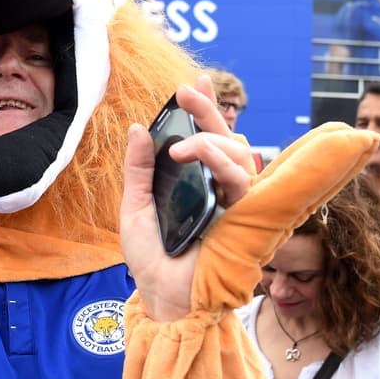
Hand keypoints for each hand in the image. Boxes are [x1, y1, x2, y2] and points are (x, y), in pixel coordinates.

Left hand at [120, 77, 257, 320]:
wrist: (158, 294)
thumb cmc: (151, 257)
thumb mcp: (135, 205)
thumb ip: (139, 168)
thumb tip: (139, 127)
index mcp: (197, 185)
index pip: (208, 141)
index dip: (205, 111)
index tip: (194, 83)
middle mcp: (219, 191)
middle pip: (228, 143)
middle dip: (209, 114)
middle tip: (185, 94)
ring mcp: (233, 204)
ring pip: (240, 158)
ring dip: (211, 139)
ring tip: (181, 144)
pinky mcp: (243, 219)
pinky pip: (245, 183)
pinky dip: (221, 162)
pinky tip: (196, 154)